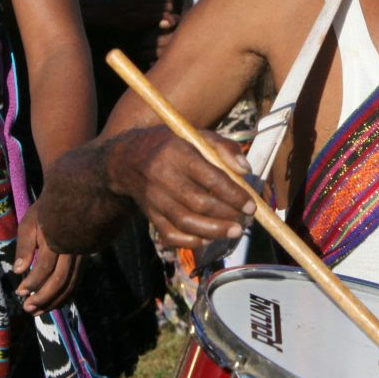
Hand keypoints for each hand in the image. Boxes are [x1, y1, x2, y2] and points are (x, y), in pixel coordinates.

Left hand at [14, 208, 79, 313]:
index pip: (46, 267)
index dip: (32, 282)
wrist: (74, 198)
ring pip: (71, 284)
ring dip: (54, 301)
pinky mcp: (84, 260)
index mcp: (57, 238)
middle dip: (43, 297)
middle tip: (27, 308)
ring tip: (36, 312)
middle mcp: (72, 249)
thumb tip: (17, 271)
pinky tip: (52, 304)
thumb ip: (24, 246)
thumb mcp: (30, 222)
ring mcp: (81, 255)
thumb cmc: (46, 211)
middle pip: (60, 280)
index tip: (19, 292)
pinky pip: (76, 282)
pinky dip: (65, 296)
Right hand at [110, 126, 256, 250]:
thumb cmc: (171, 146)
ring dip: (214, 231)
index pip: (210, 177)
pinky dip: (191, 241)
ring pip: (186, 222)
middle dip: (228, 215)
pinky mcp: (150, 214)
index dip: (233, 194)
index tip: (250, 205)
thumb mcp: (196, 136)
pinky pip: (171, 234)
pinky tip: (208, 238)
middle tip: (246, 220)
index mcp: (178, 153)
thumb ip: (224, 148)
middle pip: (199, 203)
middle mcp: (163, 176)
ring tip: (234, 231)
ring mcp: (155, 198)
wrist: (128, 159)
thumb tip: (245, 171)